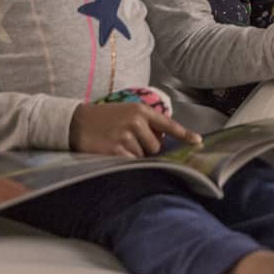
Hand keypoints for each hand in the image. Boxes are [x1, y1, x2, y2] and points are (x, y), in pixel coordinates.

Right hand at [68, 102, 200, 157]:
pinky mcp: (115, 150)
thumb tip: (160, 142)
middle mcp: (135, 121)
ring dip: (134, 155)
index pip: (167, 124)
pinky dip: (125, 161)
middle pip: (156, 147)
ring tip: (117, 144)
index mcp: (140, 110)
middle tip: (129, 142)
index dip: (184, 134)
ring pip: (143, 156)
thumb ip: (145, 124)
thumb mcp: (126, 112)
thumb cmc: (104, 118)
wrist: (76, 122)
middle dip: (147, 149)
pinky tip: (114, 152)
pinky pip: (131, 162)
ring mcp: (125, 136)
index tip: (198, 141)